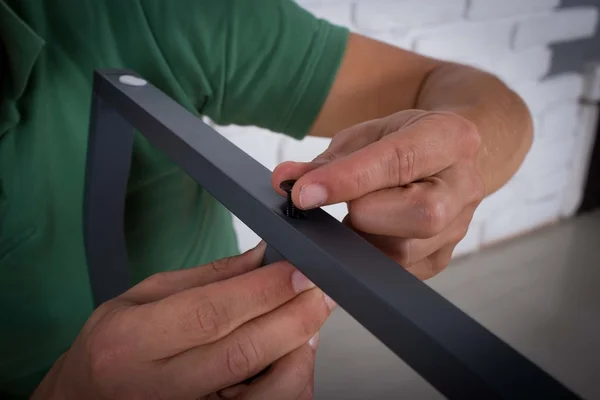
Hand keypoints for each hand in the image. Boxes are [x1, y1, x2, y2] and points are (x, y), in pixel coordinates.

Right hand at [32, 242, 333, 399]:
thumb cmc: (112, 349)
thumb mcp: (141, 298)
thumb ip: (206, 278)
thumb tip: (261, 257)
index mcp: (132, 342)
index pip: (212, 312)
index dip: (265, 289)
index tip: (299, 269)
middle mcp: (159, 388)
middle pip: (245, 351)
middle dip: (295, 315)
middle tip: (320, 291)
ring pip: (265, 392)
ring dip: (299, 351)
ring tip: (306, 321)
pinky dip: (292, 382)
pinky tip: (292, 355)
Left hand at [273, 110, 484, 279]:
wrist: (443, 157)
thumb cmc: (400, 142)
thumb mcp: (366, 137)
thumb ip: (325, 160)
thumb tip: (283, 181)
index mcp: (449, 138)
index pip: (399, 161)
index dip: (347, 180)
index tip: (303, 194)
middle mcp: (464, 185)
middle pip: (421, 214)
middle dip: (366, 213)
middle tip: (343, 206)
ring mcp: (459, 227)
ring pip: (404, 251)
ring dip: (361, 239)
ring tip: (350, 219)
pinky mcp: (441, 257)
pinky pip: (397, 270)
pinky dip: (366, 258)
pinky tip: (359, 238)